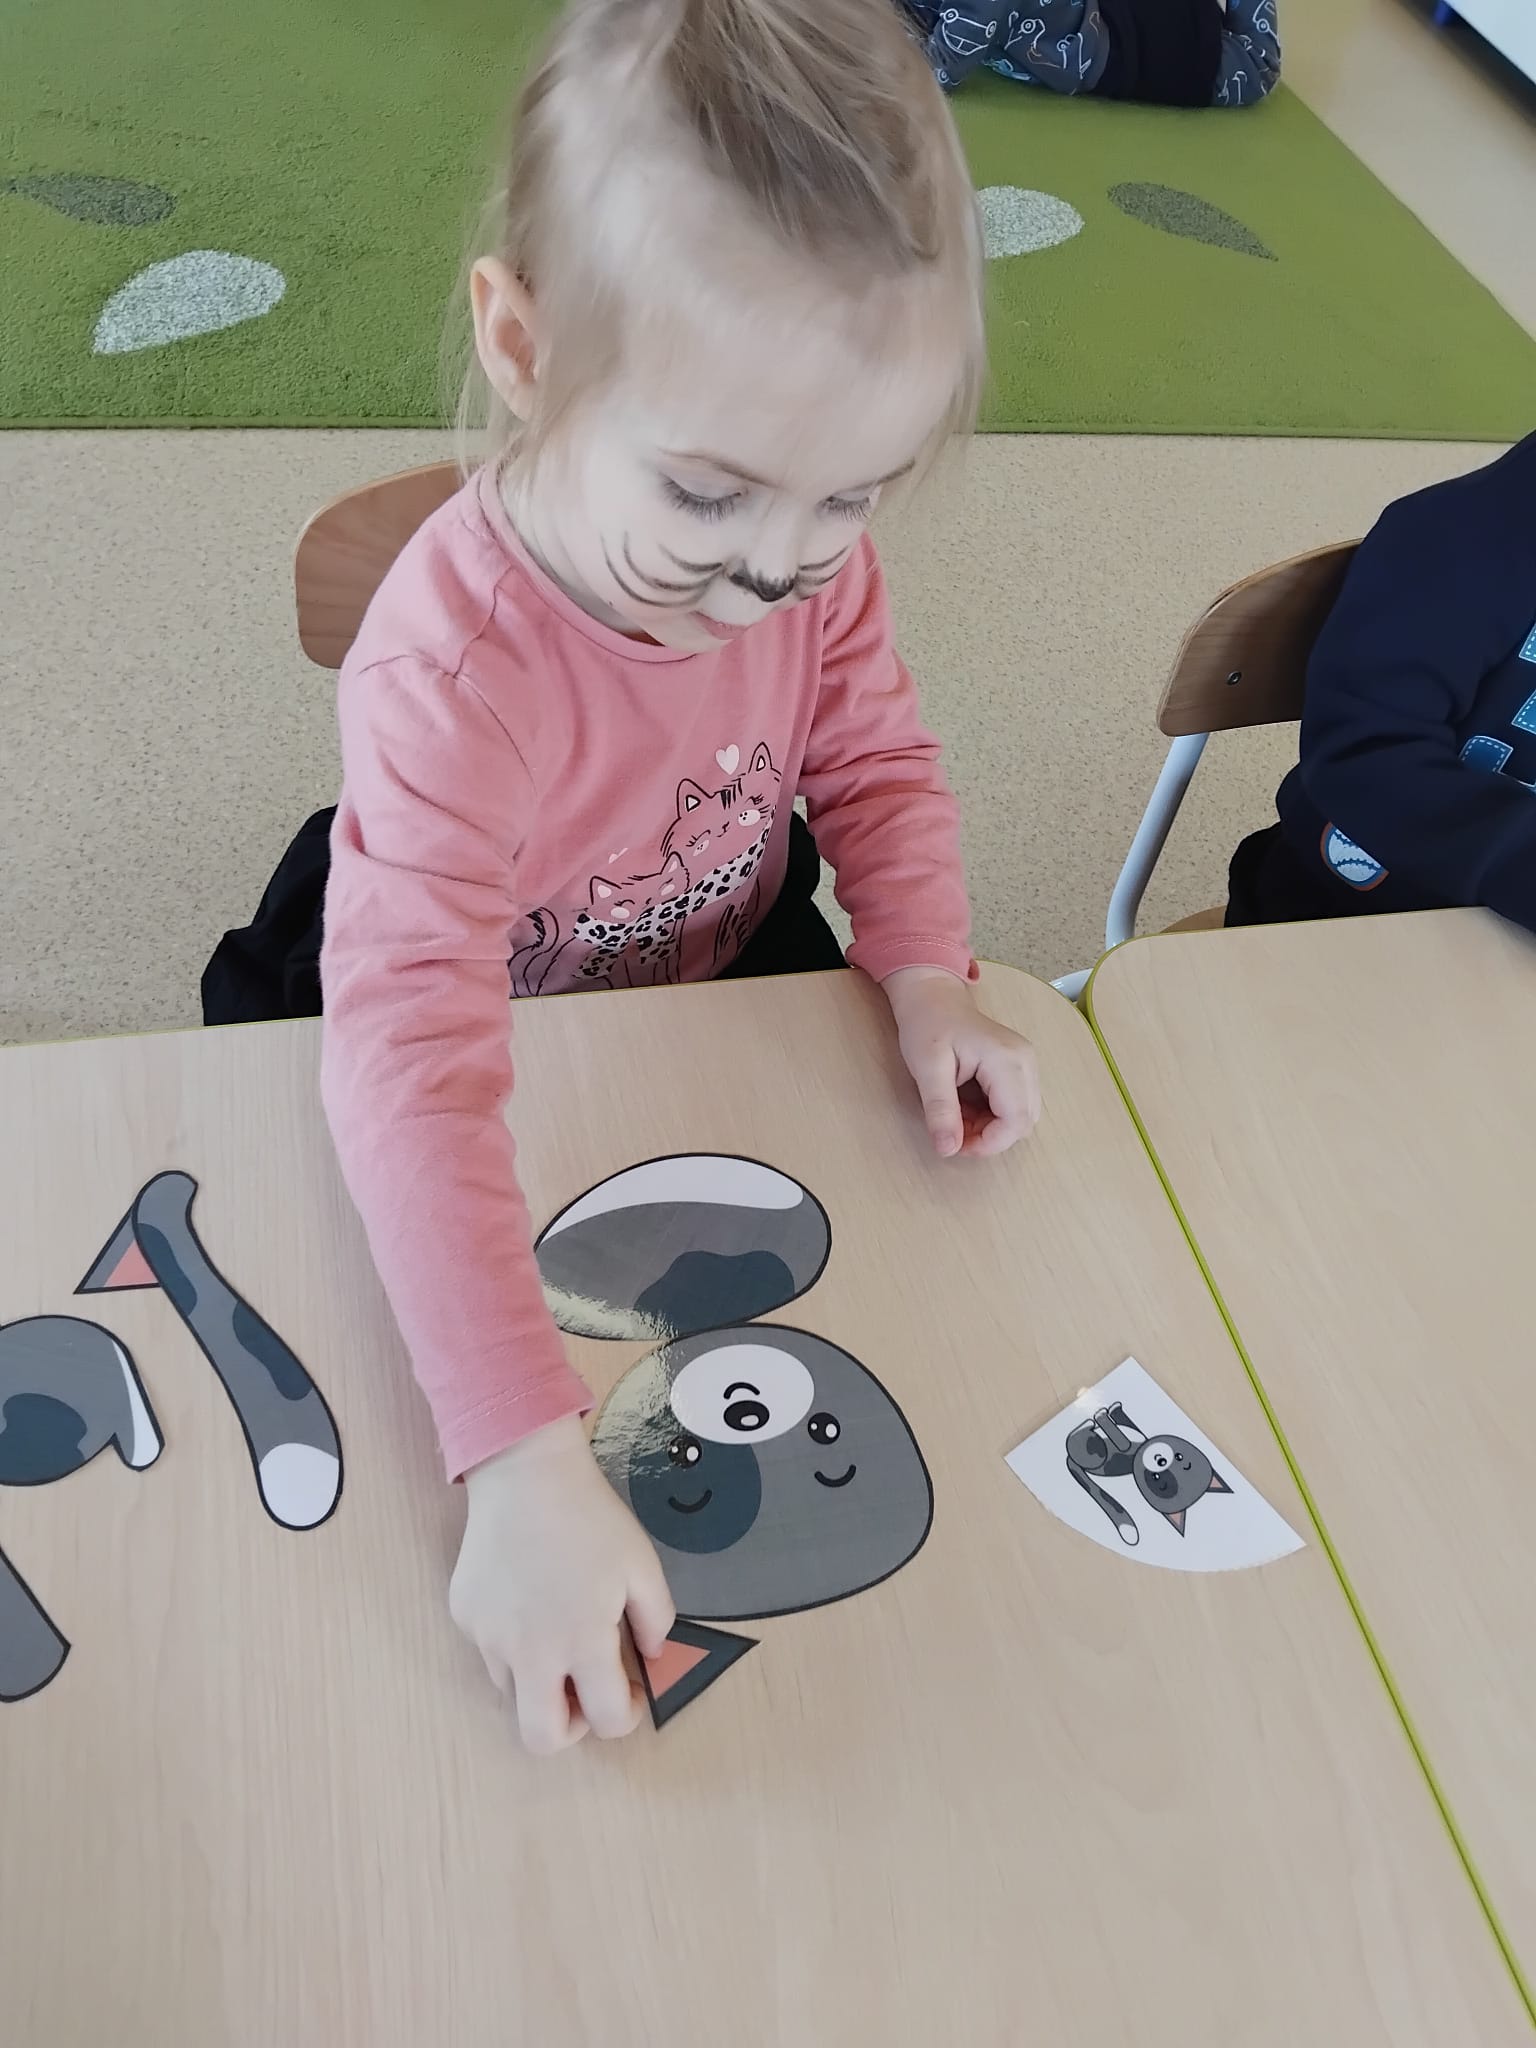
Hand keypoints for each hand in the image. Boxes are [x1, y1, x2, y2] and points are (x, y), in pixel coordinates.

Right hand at [450, 1414, 675, 1754]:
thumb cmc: (591, 1518)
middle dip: (570, 1729)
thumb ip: (657, 1619)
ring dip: (540, 1680)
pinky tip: (526, 1597)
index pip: (606, 1720)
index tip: (628, 1691)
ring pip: (513, 1692)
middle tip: (584, 1692)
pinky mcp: (465, 1617)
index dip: (625, 1716)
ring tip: (555, 1627)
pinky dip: (512, 1644)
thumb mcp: (642, 1564)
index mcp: (583, 1642)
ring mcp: (490, 1638)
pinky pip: (491, 1651)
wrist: (525, 1475)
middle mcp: (531, 1652)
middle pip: (541, 1739)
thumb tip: (649, 1656)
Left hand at [883, 967, 1041, 1158]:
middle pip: (1023, 1122)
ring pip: (1021, 1117)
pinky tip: (966, 1106)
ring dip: (990, 1128)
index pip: (1017, 1121)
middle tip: (952, 1129)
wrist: (932, 997)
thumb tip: (949, 1150)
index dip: (989, 1144)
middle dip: (989, 1137)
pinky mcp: (1019, 1067)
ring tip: (957, 1115)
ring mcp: (1026, 1064)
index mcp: (1007, 1060)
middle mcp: (1026, 1062)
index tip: (956, 1145)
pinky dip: (992, 1116)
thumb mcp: (926, 1068)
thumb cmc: (928, 1025)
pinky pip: (1015, 1105)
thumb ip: (940, 1109)